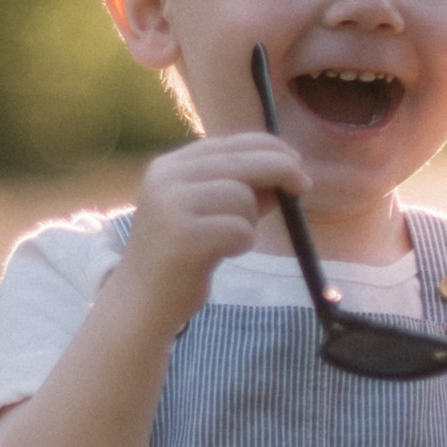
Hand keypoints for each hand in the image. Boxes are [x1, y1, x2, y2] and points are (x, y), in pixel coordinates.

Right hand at [115, 130, 312, 329]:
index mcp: (170, 167)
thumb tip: (287, 171)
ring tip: (226, 243)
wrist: (142, 302)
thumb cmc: (180, 259)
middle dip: (281, 171)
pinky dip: (241, 244)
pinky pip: (240, 230)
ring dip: (249, 223)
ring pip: (243, 197)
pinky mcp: (183, 235)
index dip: (269, 149)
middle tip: (305, 186)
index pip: (229, 144)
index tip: (296, 160)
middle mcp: (167, 178)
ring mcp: (171, 204)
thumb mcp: (207, 214)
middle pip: (242, 162)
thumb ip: (241, 191)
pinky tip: (220, 256)